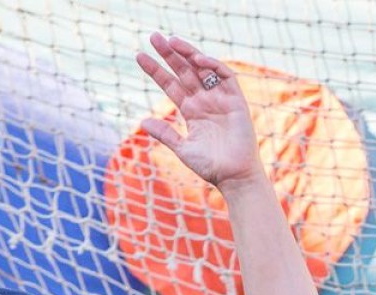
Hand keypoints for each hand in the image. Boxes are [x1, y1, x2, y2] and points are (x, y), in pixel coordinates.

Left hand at [135, 34, 263, 189]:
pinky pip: (226, 77)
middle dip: (169, 54)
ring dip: (188, 53)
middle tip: (153, 36)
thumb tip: (142, 121)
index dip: (156, 70)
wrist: (234, 177)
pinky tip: (197, 60)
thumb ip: (165, 134)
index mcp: (192, 111)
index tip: (139, 56)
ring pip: (203, 69)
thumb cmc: (211, 167)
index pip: (171, 84)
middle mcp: (205, 101)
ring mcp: (220, 99)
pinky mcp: (236, 101)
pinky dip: (213, 65)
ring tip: (172, 41)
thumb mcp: (183, 148)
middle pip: (184, 71)